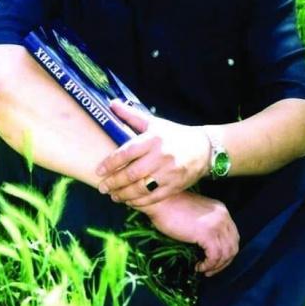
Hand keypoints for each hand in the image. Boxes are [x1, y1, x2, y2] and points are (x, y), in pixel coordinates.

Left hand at [96, 100, 210, 205]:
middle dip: (114, 182)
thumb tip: (111, 104)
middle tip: (102, 187)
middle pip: (132, 173)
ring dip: (124, 194)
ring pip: (141, 188)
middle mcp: (161, 156)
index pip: (127, 152)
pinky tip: (130, 201)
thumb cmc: (174, 135)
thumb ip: (131, 116)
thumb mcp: (154, 123)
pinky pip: (154, 197)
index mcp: (153, 139)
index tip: (99, 170)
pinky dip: (139, 202)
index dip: (110, 163)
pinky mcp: (175, 186)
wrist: (205, 148)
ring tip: (113, 196)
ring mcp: (169, 173)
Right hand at [143, 191, 239, 276]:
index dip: (226, 251)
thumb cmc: (171, 207)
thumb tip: (207, 246)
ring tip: (204, 270)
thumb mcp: (196, 214)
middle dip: (224, 262)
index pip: (233, 236)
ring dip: (217, 266)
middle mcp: (223, 217)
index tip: (214, 261)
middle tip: (211, 270)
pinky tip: (199, 266)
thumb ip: (206, 225)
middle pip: (233, 245)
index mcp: (221, 211)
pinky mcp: (208, 234)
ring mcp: (217, 225)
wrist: (160, 201)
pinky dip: (209, 265)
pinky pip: (215, 256)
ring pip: (226, 253)